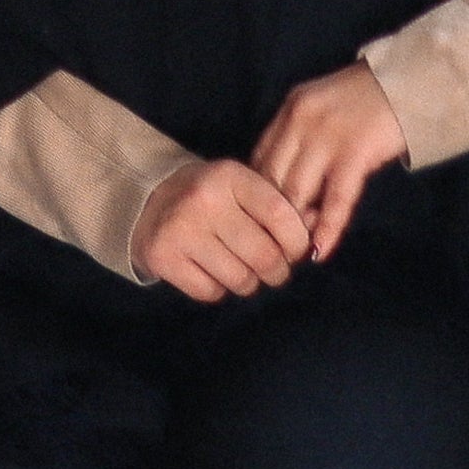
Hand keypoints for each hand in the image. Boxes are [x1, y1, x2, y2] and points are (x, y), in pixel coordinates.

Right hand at [126, 153, 313, 301]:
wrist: (148, 201)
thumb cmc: (211, 199)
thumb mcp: (243, 189)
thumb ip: (282, 207)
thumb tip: (320, 224)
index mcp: (229, 176)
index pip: (281, 215)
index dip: (297, 242)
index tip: (295, 251)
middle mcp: (204, 200)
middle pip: (265, 256)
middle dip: (277, 271)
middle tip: (271, 269)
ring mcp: (181, 229)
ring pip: (241, 279)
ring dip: (248, 283)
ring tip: (239, 269)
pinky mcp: (163, 257)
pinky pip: (212, 292)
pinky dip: (218, 289)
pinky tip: (211, 271)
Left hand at [249, 63, 411, 261]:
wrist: (412, 82)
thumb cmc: (370, 99)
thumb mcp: (323, 107)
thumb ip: (302, 136)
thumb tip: (288, 183)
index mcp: (290, 110)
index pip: (259, 160)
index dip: (257, 196)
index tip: (261, 222)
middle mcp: (300, 122)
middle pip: (271, 179)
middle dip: (271, 216)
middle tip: (275, 246)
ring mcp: (326, 137)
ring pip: (296, 192)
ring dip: (295, 227)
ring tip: (296, 253)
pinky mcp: (355, 152)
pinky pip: (335, 199)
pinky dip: (325, 228)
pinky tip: (320, 250)